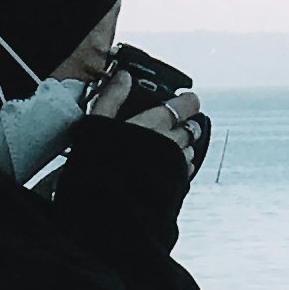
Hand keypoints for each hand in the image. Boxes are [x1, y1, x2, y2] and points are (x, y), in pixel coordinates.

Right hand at [84, 42, 208, 175]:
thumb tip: (124, 78)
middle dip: (186, 124)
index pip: (185, 105)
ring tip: (166, 150)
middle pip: (191, 128)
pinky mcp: (179, 187)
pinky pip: (185, 172)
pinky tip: (164, 171)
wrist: (111, 212)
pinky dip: (179, 167)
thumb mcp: (97, 127)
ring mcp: (178, 166)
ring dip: (183, 147)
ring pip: (189, 150)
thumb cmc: (101, 168)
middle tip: (176, 123)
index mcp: (155, 124)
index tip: (187, 100)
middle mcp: (172, 143)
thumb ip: (112, 99)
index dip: (188, 101)